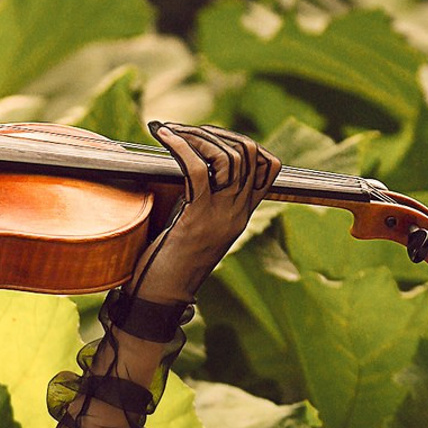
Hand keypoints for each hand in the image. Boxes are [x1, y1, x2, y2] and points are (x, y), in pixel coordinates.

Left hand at [127, 120, 280, 305]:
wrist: (160, 298)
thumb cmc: (166, 263)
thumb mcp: (193, 227)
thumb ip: (200, 202)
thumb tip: (190, 169)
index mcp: (240, 214)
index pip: (268, 165)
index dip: (243, 142)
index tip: (209, 136)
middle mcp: (237, 212)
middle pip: (248, 153)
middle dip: (216, 132)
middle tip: (183, 129)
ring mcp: (221, 215)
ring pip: (228, 157)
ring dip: (196, 135)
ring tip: (170, 131)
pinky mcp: (198, 218)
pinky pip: (200, 170)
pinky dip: (181, 146)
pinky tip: (164, 136)